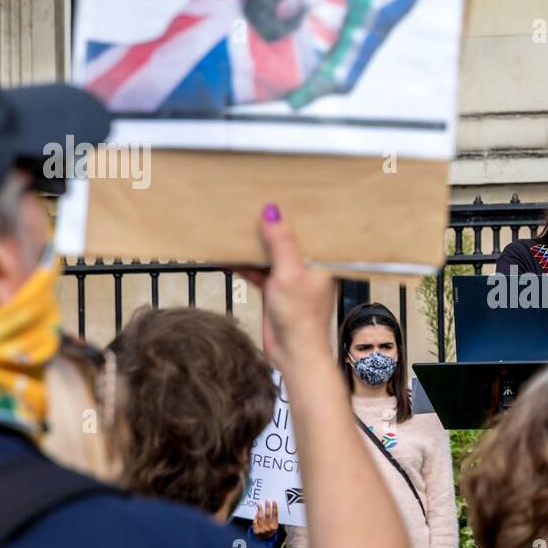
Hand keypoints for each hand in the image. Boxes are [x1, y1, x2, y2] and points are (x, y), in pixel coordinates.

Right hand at [238, 204, 336, 368]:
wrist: (293, 354)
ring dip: (253, 245)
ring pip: (269, 254)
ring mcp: (291, 278)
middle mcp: (307, 266)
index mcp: (321, 260)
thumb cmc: (301, 319)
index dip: (296, 213)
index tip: (280, 193)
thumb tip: (273, 212)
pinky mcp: (275, 290)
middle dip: (271, 225)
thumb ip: (281, 243)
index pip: (309, 229)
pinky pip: (258, 270)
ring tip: (235, 225)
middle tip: (252, 203)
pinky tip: (226, 255)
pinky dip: (243, 264)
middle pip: (287, 239)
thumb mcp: (289, 274)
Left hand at [252, 500, 279, 538]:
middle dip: (267, 507)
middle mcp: (268, 528)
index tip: (274, 501)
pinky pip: (255, 521)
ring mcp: (262, 530)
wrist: (265, 540)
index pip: (275, 515)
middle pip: (267, 515)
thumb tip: (271, 507)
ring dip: (260, 510)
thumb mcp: (274, 525)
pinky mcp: (256, 531)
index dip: (274, 507)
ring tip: (259, 504)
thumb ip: (274, 518)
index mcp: (274, 526)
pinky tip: (256, 512)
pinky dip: (256, 516)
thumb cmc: (270, 530)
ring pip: (260, 517)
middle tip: (267, 500)